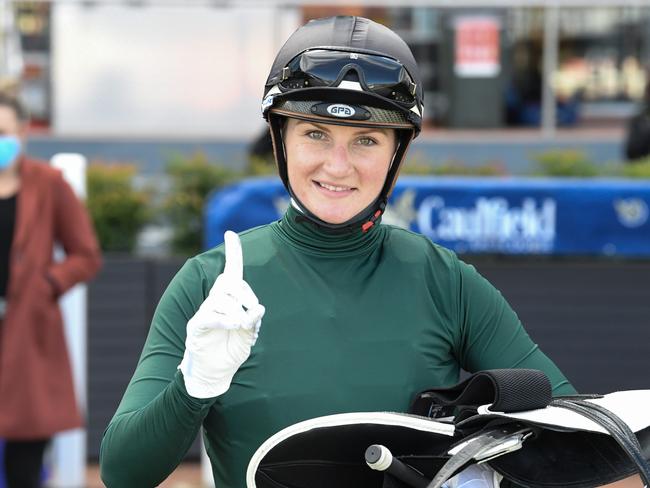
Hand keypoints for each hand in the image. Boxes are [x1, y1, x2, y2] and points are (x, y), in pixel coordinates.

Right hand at [179, 231, 264, 398]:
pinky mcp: (197, 326)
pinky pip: (211, 316)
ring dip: (237, 312)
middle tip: (251, 310)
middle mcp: (214, 301)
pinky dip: (225, 320)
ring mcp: (204, 312)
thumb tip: (258, 307)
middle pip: (228, 283)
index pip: (231, 271)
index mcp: (229, 299)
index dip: (232, 252)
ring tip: (242, 326)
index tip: (230, 233)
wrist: (216, 373)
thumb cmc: (232, 349)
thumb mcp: (249, 334)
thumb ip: (254, 319)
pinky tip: (234, 326)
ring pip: (222, 300)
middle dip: (245, 293)